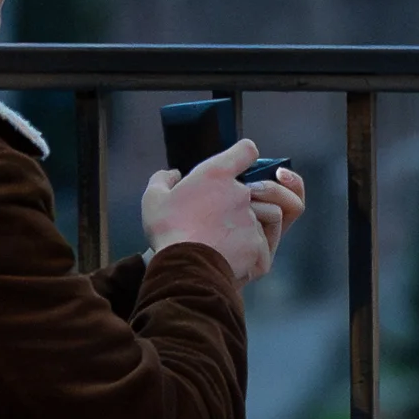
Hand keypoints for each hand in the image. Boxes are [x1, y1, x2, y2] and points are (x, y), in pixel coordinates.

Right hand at [144, 138, 306, 286]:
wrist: (184, 268)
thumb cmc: (168, 229)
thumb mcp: (153, 198)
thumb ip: (163, 179)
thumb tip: (173, 175)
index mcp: (217, 174)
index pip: (246, 151)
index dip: (245, 156)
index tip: (240, 164)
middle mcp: (241, 192)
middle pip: (257, 190)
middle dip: (244, 202)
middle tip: (219, 219)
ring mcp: (253, 219)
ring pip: (265, 216)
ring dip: (252, 225)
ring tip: (228, 239)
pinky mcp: (259, 245)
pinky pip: (263, 245)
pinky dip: (251, 251)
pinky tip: (232, 256)